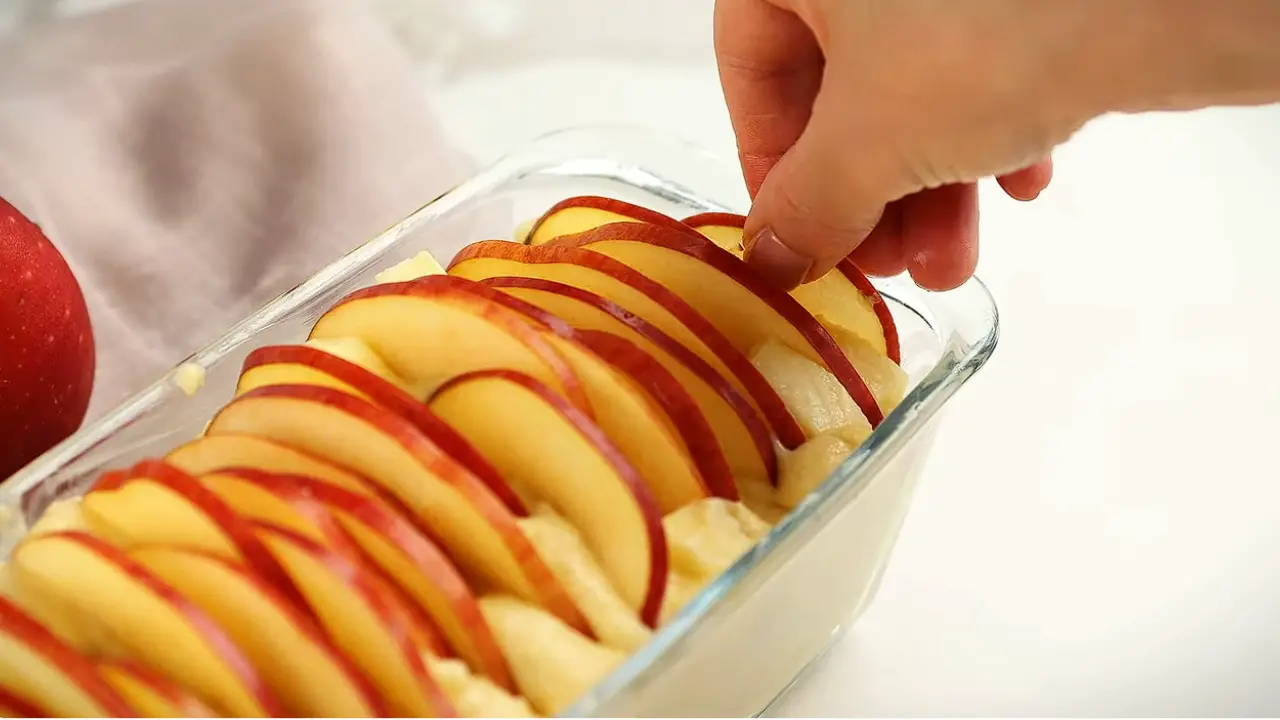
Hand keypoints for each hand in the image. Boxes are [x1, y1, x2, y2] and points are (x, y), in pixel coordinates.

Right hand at [715, 0, 1091, 289]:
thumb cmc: (986, 37)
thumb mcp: (867, 144)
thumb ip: (806, 207)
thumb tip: (773, 258)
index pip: (750, 66)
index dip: (769, 164)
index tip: (798, 234)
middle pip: (838, 87)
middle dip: (866, 193)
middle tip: (887, 264)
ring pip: (913, 86)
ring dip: (926, 185)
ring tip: (953, 260)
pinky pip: (980, 64)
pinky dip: (988, 131)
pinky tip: (1022, 178)